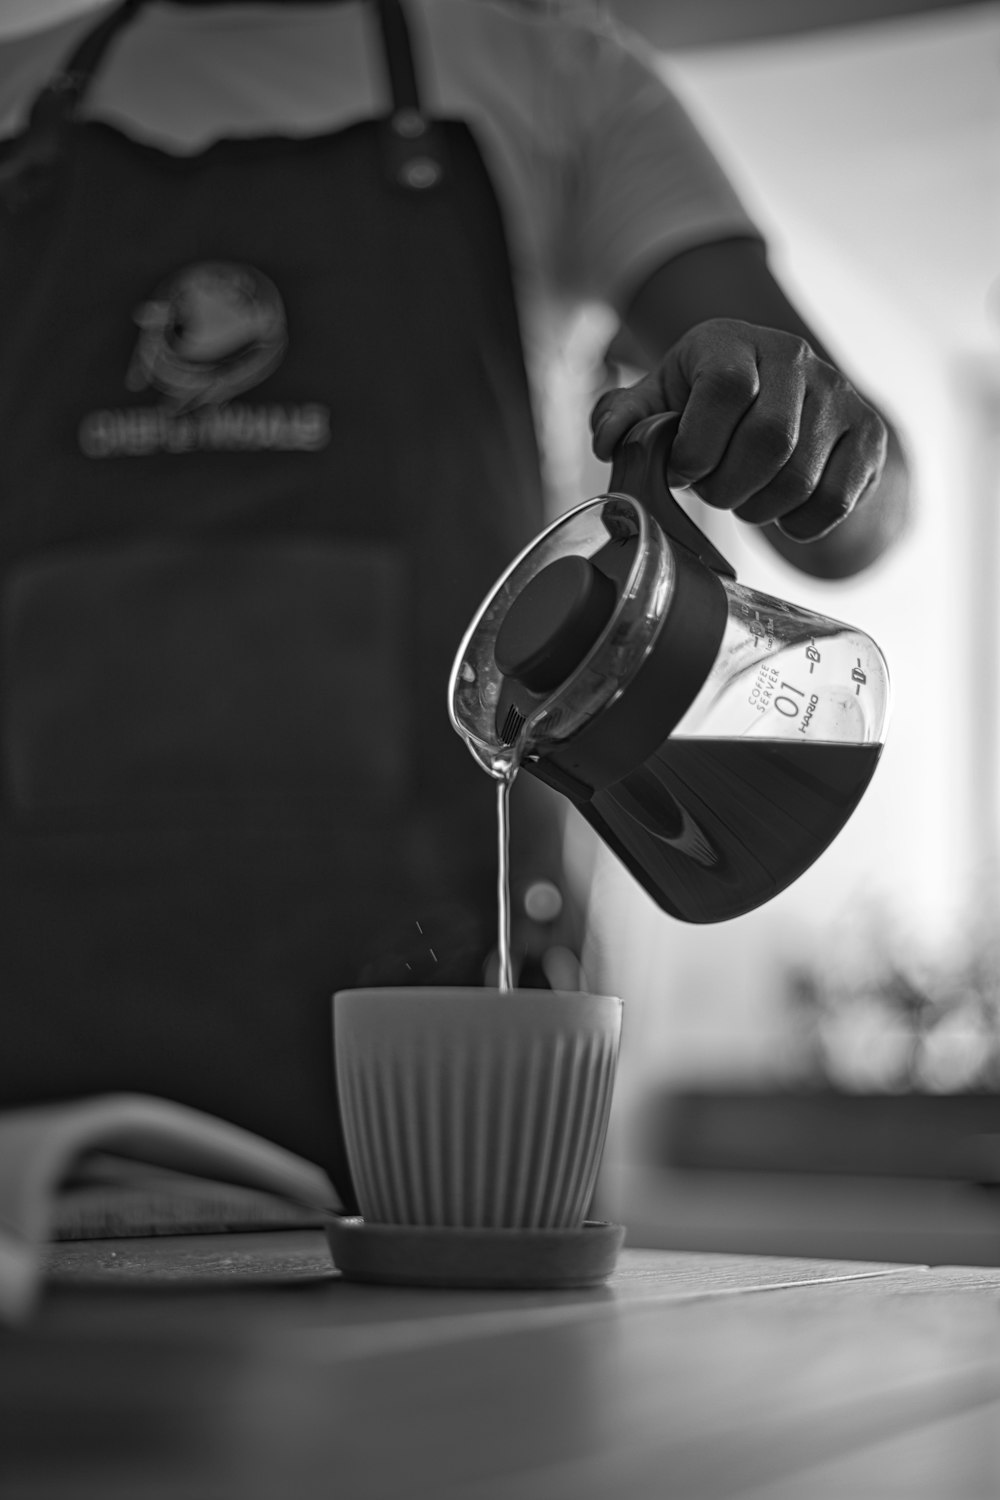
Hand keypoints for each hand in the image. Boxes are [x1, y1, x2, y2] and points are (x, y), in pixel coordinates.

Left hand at [590, 318, 887, 541]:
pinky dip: (798, 523)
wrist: (782, 400)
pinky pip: (835, 501)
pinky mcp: (869, 434)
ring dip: (759, 508)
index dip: (697, 444)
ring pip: (800, 478)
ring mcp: (839, 395)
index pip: (724, 387)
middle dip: (726, 487)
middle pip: (769, 441)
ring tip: (742, 497)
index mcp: (734, 342)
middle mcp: (795, 358)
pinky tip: (779, 509)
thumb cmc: (706, 404)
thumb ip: (626, 416)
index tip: (682, 468)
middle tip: (712, 492)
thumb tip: (610, 440)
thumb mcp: (660, 399)